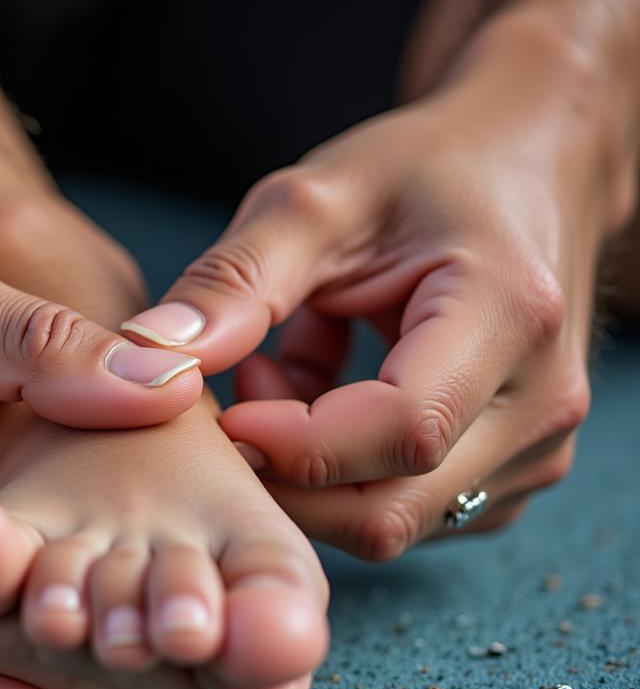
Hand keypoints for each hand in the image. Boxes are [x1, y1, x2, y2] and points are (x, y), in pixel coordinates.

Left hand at [122, 24, 626, 559]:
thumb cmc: (422, 172)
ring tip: (272, 371)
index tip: (220, 408)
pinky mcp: (505, 472)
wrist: (516, 169)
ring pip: (386, 519)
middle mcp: (539, 402)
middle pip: (387, 506)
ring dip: (302, 468)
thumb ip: (234, 280)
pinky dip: (333, 470)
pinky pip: (401, 507)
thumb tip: (149, 361)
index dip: (292, 442)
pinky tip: (310, 393)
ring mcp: (532, 448)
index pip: (400, 429)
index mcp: (509, 314)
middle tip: (231, 391)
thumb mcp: (316, 200)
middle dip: (279, 469)